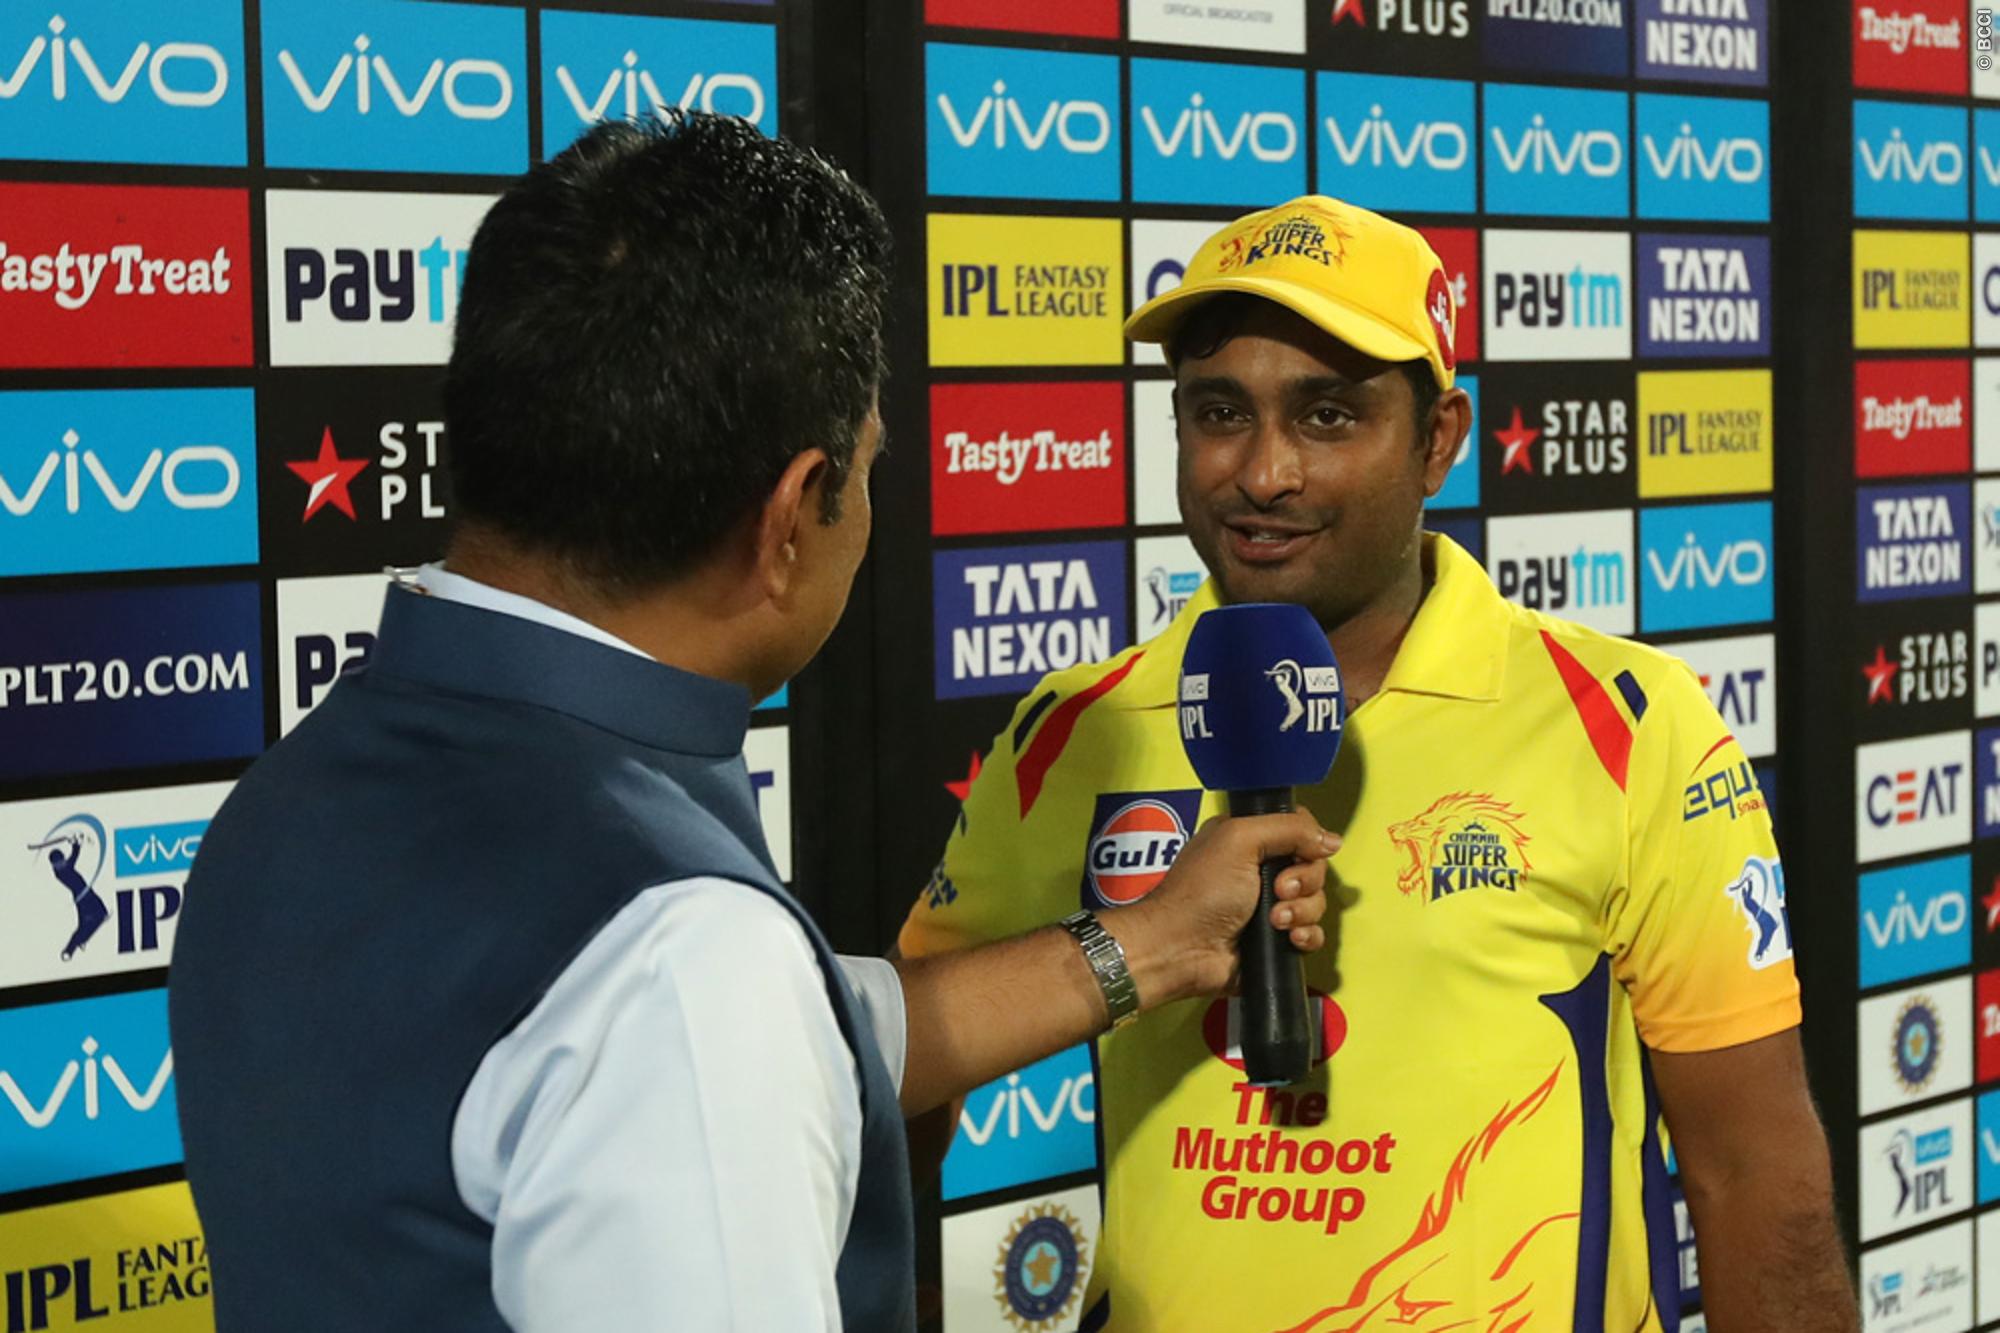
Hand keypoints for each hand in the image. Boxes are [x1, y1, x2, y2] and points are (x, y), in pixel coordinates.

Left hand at [1100, 811, 1337, 1006]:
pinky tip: (1288, 939)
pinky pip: (1313, 934)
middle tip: (1278, 891)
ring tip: (1274, 921)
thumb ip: (1289, 829)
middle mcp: (1261, 870)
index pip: (1300, 830)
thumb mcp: (1240, 840)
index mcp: (1249, 839)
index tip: (1298, 854)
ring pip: (1316, 901)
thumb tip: (1332, 840)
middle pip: (1314, 866)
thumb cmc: (1202, 891)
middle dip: (1304, 880)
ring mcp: (1270, 906)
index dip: (1308, 841)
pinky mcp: (1276, 939)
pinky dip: (1306, 936)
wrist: (1182, 949)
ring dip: (1301, 911)